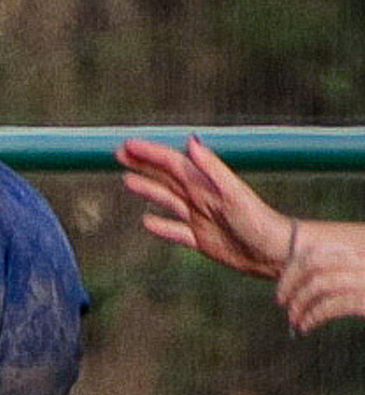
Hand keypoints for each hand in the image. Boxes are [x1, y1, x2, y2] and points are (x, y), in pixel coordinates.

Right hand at [116, 135, 294, 277]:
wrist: (276, 253)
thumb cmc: (258, 222)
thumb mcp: (233, 193)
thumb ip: (212, 168)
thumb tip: (191, 141)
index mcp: (205, 185)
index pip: (172, 164)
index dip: (149, 153)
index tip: (126, 145)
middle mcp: (200, 198)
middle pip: (166, 177)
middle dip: (143, 164)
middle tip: (119, 154)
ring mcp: (200, 219)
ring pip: (167, 200)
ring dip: (148, 189)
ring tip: (127, 180)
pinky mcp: (201, 240)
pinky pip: (175, 231)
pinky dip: (160, 226)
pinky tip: (147, 222)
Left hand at [276, 221, 364, 332]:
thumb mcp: (356, 280)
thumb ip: (337, 275)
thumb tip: (296, 285)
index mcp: (356, 255)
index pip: (315, 252)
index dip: (292, 270)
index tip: (282, 288)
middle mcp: (362, 262)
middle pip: (313, 265)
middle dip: (290, 284)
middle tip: (282, 303)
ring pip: (319, 285)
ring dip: (299, 304)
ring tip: (294, 319)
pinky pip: (331, 306)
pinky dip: (312, 316)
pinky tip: (306, 327)